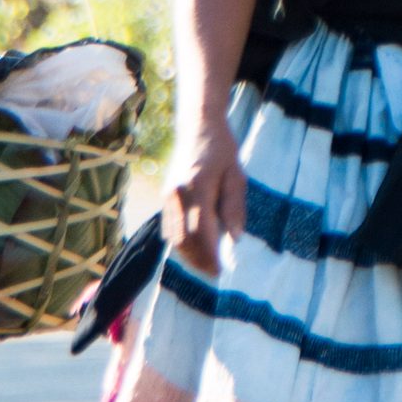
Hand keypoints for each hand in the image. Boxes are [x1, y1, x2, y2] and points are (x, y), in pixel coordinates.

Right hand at [164, 120, 246, 276]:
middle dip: (198, 260)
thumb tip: (235, 237)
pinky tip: (193, 251)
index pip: (201, 231)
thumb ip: (235, 206)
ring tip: (205, 266)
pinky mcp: (165, 196)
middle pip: (184, 238)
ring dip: (188, 255)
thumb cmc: (222, 150)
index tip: (220, 270)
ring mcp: (168, 195)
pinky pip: (169, 227)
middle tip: (214, 273)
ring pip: (173, 235)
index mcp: (198, 187)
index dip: (210, 254)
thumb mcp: (236, 175)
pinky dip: (180, 243)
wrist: (198, 127)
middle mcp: (178, 193)